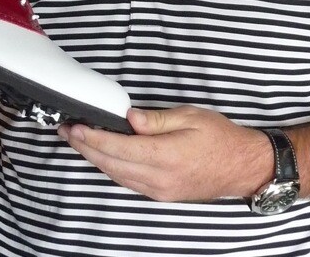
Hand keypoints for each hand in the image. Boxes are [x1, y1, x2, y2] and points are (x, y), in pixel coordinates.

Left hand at [57, 105, 271, 201]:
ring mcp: (160, 190)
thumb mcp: (191, 116)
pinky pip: (129, 181)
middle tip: (66, 132)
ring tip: (78, 142)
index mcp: (166, 156)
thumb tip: (129, 118)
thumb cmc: (220, 137)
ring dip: (95, 159)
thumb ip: (157, 119)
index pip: (119, 148)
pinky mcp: (162, 193)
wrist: (243, 166)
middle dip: (85, 148)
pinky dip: (111, 168)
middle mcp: (159, 178)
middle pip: (112, 165)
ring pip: (117, 175)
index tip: (75, 128)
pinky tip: (103, 156)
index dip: (93, 138)